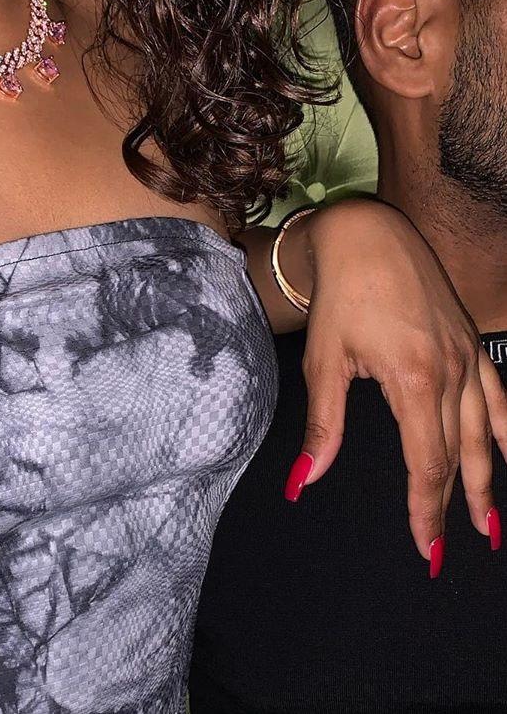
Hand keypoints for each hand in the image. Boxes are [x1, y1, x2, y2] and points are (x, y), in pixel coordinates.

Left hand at [280, 198, 506, 572]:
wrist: (366, 236)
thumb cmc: (340, 296)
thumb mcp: (324, 362)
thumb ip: (322, 426)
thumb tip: (303, 479)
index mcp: (415, 381)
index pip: (427, 464)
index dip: (426, 511)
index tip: (426, 549)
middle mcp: (452, 373)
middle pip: (459, 456)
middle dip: (454, 507)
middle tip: (450, 552)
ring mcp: (469, 357)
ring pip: (486, 433)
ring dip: (489, 481)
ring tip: (490, 525)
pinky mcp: (471, 342)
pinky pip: (500, 396)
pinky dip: (506, 430)